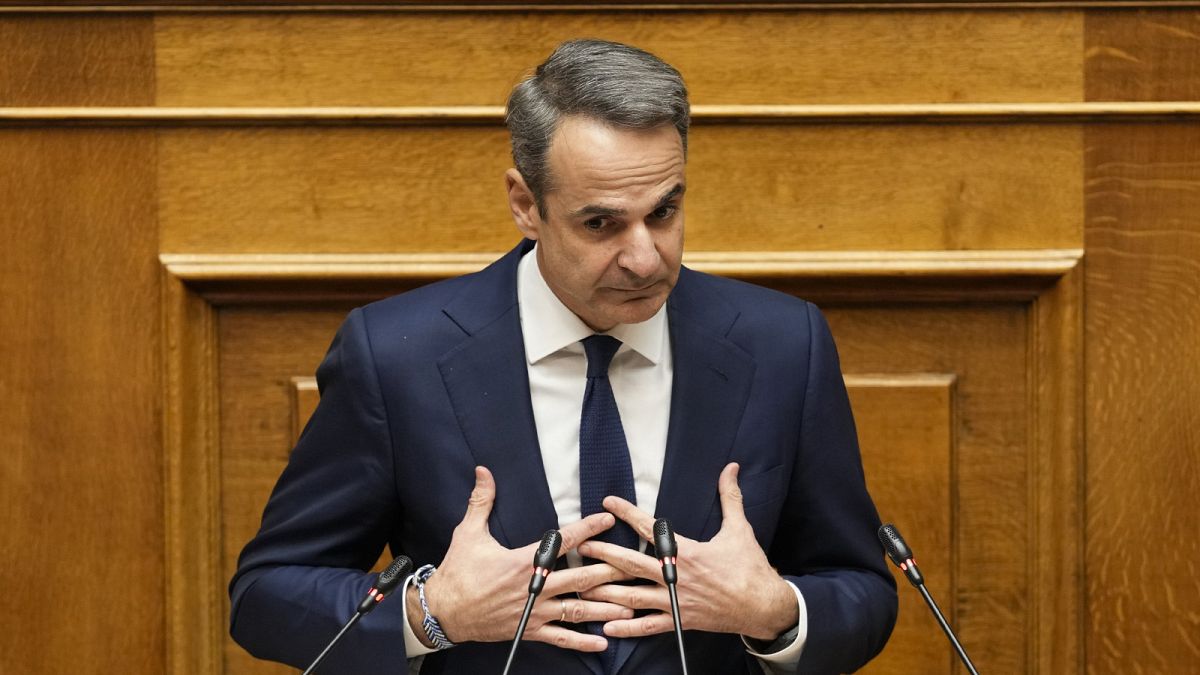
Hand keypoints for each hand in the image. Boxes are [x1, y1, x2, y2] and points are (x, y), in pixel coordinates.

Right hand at [411, 466, 635, 651]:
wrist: (444, 613)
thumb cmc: (457, 572)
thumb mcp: (468, 533)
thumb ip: (481, 501)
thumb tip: (483, 471)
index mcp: (523, 562)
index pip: (562, 541)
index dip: (587, 529)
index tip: (608, 519)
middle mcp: (534, 587)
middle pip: (580, 579)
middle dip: (609, 572)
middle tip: (634, 566)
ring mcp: (535, 611)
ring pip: (578, 610)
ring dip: (605, 608)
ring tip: (630, 605)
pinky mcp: (530, 630)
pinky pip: (561, 638)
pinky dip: (583, 642)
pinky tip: (603, 643)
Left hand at [577, 463, 798, 641]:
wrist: (764, 607)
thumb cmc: (750, 568)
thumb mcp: (739, 529)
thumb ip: (730, 497)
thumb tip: (731, 468)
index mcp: (687, 553)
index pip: (650, 528)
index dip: (627, 513)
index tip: (608, 502)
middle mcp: (675, 577)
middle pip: (632, 564)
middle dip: (604, 554)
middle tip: (583, 547)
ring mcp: (675, 601)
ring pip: (632, 597)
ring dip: (606, 591)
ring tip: (583, 586)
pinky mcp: (679, 621)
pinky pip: (648, 626)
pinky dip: (627, 627)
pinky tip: (607, 626)